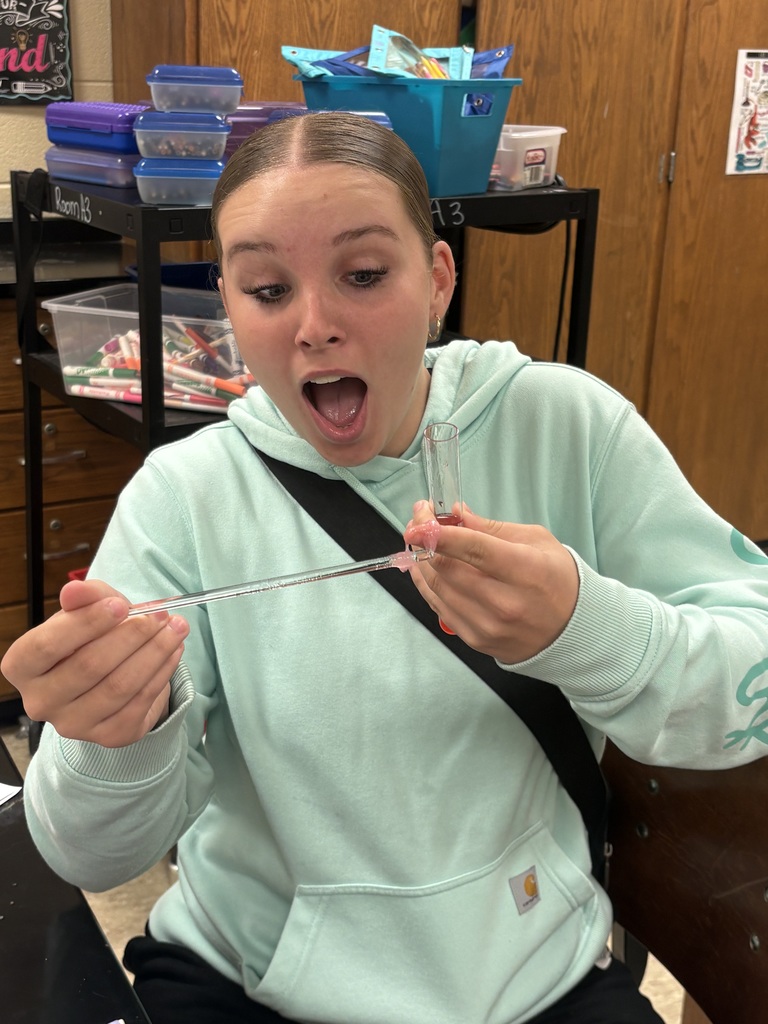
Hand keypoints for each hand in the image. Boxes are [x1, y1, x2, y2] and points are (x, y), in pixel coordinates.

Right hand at [0, 579, 188, 746]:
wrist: (110, 674)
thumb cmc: (91, 637)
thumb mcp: (88, 609)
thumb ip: (84, 597)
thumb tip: (75, 590)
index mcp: (22, 666)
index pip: (48, 645)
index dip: (86, 623)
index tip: (120, 605)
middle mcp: (40, 701)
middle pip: (89, 666)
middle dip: (131, 636)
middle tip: (159, 615)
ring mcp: (73, 724)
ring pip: (119, 686)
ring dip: (154, 653)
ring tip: (176, 628)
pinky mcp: (108, 736)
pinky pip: (139, 703)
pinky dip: (162, 673)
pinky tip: (175, 651)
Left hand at [404, 503, 578, 663]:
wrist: (571, 631)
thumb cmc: (556, 579)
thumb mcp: (536, 541)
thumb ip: (491, 528)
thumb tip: (456, 515)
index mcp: (526, 571)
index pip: (475, 549)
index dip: (441, 534)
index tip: (419, 519)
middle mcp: (505, 603)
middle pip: (449, 568)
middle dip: (425, 539)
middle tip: (419, 520)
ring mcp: (488, 625)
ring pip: (438, 587)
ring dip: (422, 560)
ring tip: (420, 540)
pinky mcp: (475, 639)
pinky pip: (439, 607)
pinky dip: (427, 584)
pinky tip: (425, 566)